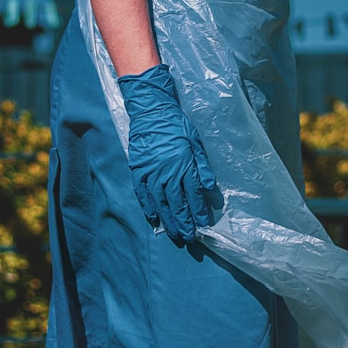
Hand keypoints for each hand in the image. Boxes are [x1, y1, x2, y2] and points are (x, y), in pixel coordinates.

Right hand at [118, 63, 217, 243]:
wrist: (151, 111)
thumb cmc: (176, 124)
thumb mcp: (195, 141)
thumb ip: (202, 165)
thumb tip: (210, 186)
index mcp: (183, 164)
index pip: (193, 194)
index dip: (198, 211)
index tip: (203, 224)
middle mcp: (167, 172)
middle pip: (177, 203)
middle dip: (184, 221)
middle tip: (189, 237)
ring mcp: (151, 172)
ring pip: (160, 202)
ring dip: (168, 219)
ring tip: (174, 233)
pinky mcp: (138, 170)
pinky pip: (142, 193)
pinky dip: (148, 207)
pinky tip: (154, 218)